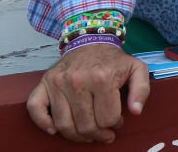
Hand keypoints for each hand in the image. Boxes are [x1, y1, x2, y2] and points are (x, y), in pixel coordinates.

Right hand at [26, 43, 149, 143]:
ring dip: (76, 136)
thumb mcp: (137, 69)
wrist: (91, 41)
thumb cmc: (114, 60)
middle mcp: (78, 81)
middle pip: (86, 125)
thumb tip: (136, 112)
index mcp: (102, 78)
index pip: (107, 118)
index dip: (115, 124)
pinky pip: (35, 109)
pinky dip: (43, 123)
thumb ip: (142, 89)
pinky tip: (55, 130)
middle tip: (104, 134)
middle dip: (98, 134)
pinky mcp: (44, 83)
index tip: (118, 121)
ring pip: (64, 124)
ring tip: (88, 135)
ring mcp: (58, 83)